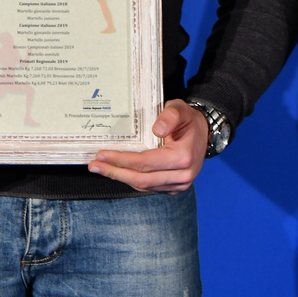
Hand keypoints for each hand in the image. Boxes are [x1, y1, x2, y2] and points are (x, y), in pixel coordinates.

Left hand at [87, 98, 208, 192]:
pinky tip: (117, 172)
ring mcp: (179, 184)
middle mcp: (183, 175)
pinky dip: (132, 179)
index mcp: (183, 157)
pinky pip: (149, 187)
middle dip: (115, 172)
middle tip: (94, 165)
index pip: (146, 162)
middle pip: (142, 178)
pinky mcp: (174, 187)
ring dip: (120, 177)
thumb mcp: (180, 109)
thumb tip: (156, 129)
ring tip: (101, 168)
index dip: (122, 160)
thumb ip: (169, 116)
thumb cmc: (188, 119)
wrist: (203, 132)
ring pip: (144, 186)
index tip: (102, 154)